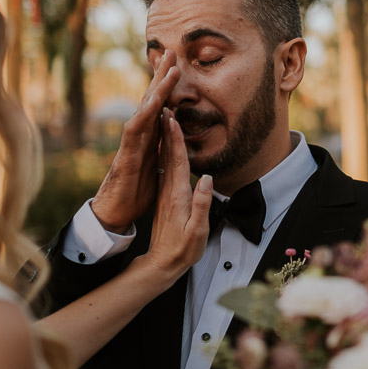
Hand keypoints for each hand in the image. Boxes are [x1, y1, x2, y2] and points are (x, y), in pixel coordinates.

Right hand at [91, 50, 179, 232]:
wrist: (118, 212)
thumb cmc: (137, 190)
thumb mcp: (160, 166)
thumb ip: (166, 150)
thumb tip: (177, 140)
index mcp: (150, 136)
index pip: (161, 106)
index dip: (169, 86)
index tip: (179, 65)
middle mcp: (140, 134)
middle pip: (152, 99)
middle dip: (161, 75)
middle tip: (171, 51)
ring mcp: (132, 141)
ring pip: (145, 108)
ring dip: (158, 87)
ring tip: (170, 68)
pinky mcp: (126, 153)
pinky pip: (136, 129)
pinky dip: (146, 113)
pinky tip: (155, 100)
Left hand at [137, 109, 213, 280]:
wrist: (161, 263)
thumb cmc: (182, 249)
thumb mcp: (197, 230)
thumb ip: (201, 204)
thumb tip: (206, 178)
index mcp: (177, 194)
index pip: (176, 160)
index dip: (175, 138)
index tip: (172, 117)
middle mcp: (168, 190)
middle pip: (168, 154)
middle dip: (167, 129)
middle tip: (165, 105)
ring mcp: (165, 193)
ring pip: (165, 159)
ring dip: (165, 138)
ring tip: (165, 119)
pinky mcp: (165, 198)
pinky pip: (164, 168)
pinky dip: (165, 153)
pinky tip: (166, 146)